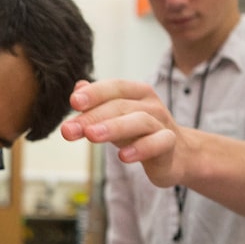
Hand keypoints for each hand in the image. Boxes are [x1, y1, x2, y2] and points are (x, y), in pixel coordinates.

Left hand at [60, 79, 182, 187]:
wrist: (175, 156)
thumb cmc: (139, 133)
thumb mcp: (115, 118)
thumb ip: (95, 105)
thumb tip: (78, 88)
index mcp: (136, 93)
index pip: (114, 87)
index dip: (94, 93)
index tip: (73, 102)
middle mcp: (150, 105)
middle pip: (120, 106)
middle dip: (92, 117)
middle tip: (69, 129)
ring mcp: (162, 124)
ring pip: (140, 121)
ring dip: (114, 127)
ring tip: (91, 136)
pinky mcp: (169, 145)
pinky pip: (158, 143)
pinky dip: (141, 148)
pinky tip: (123, 156)